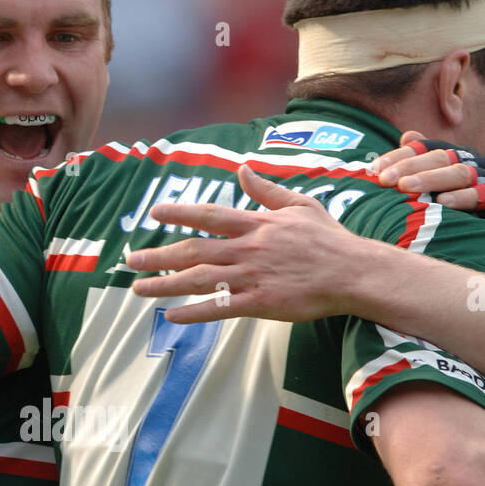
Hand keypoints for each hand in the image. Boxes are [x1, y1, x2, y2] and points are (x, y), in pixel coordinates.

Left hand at [127, 164, 377, 323]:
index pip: (210, 215)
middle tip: (130, 259)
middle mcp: (249, 248)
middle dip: (158, 255)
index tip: (154, 212)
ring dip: (165, 284)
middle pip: (194, 251)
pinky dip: (194, 312)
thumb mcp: (300, 205)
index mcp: (257, 224)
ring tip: (138, 288)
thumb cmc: (330, 240)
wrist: (354, 273)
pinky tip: (171, 315)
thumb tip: (243, 169)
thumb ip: (267, 191)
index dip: (180, 213)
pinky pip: (220, 308)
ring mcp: (253, 277)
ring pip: (200, 281)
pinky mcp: (262, 303)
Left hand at [372, 131, 484, 250]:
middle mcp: (473, 163)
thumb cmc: (458, 216)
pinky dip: (464, 197)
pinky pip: (484, 195)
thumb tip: (407, 135)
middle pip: (440, 157)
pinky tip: (444, 202)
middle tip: (386, 180)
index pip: (425, 149)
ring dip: (432, 179)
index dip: (401, 157)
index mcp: (456, 158)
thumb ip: (419, 168)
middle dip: (411, 167)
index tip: (375, 169)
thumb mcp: (435, 193)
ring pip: (460, 173)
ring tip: (406, 188)